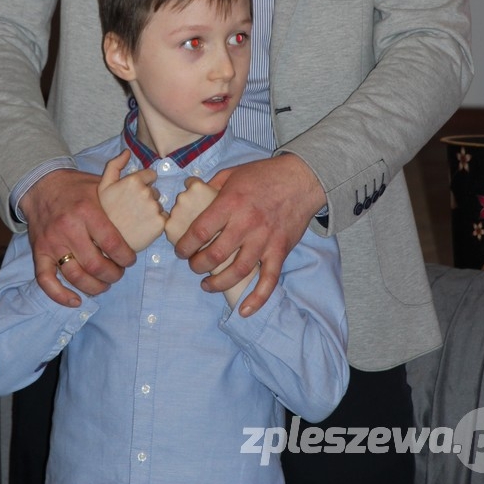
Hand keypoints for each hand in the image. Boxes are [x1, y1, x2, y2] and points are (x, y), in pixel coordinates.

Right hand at [21, 167, 136, 306]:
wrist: (40, 184)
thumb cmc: (75, 186)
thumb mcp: (100, 183)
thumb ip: (123, 187)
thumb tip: (153, 175)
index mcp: (86, 211)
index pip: (111, 243)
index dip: (125, 257)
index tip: (130, 259)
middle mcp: (68, 229)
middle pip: (95, 265)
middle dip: (113, 275)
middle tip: (119, 272)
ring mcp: (52, 243)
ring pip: (75, 276)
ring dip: (94, 286)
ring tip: (104, 284)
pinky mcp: (39, 252)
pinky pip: (46, 281)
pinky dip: (60, 296)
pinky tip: (76, 301)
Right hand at [98, 150, 166, 251]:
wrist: (105, 242)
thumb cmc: (104, 213)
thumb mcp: (104, 186)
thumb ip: (115, 165)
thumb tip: (127, 151)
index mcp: (134, 181)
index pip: (150, 175)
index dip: (142, 184)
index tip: (131, 195)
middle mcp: (146, 192)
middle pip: (155, 191)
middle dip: (146, 198)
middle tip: (132, 210)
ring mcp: (154, 208)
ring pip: (159, 205)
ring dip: (151, 210)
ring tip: (136, 220)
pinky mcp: (160, 224)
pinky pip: (164, 218)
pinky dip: (156, 222)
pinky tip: (143, 227)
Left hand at [174, 154, 324, 315]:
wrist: (302, 179)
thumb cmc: (264, 175)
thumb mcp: (232, 173)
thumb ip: (211, 185)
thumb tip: (190, 193)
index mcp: (230, 203)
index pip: (200, 231)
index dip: (185, 246)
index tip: (181, 251)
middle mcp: (246, 224)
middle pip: (215, 255)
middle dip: (198, 266)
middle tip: (194, 266)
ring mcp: (264, 240)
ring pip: (238, 271)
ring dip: (218, 283)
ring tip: (207, 285)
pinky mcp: (280, 251)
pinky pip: (268, 280)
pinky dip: (257, 299)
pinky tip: (244, 310)